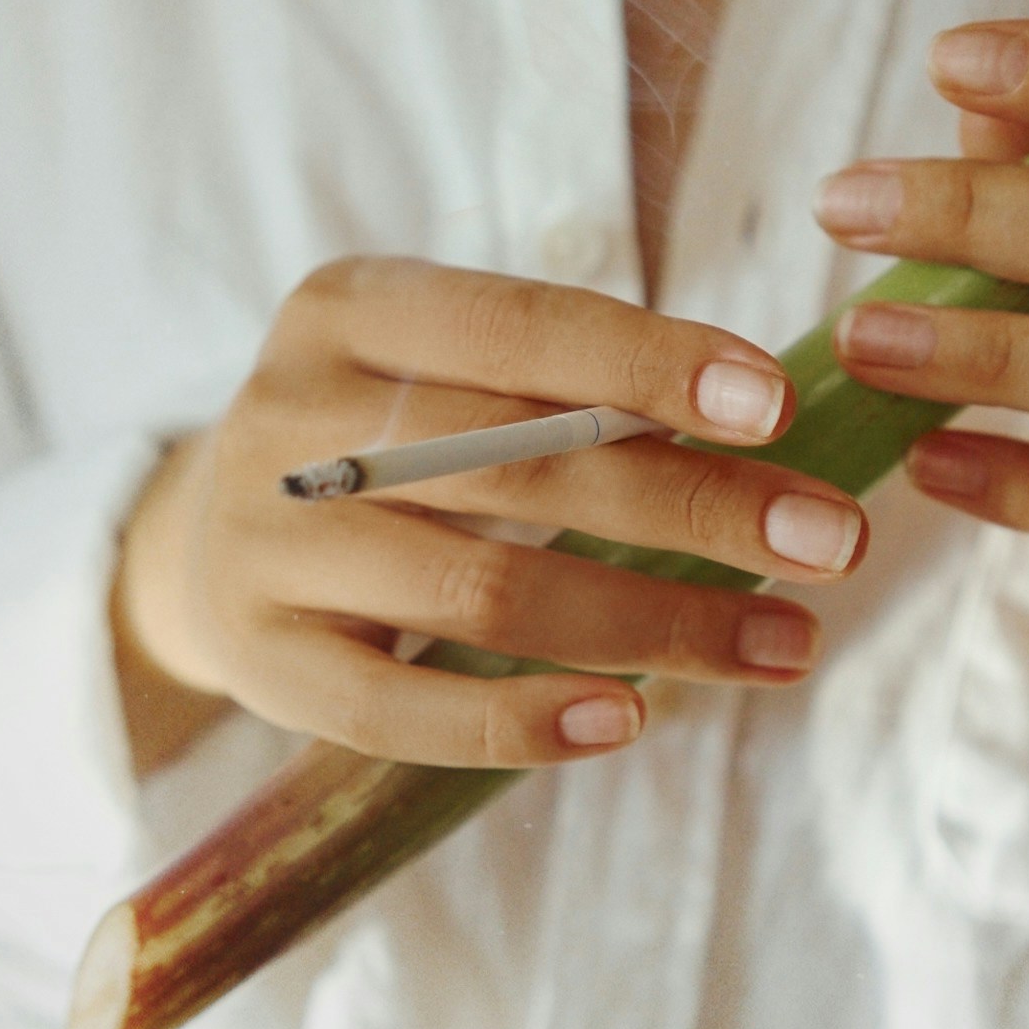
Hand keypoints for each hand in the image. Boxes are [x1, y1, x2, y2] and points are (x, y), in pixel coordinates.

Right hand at [112, 257, 865, 775]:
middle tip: (833, 539)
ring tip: (786, 643)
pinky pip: (401, 710)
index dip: (651, 362)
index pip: (520, 326)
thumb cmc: (385, 439)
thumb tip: (771, 426)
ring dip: (655, 624)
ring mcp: (267, 544)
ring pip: (486, 590)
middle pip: (523, 464)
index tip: (777, 403)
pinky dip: (520, 719)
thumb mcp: (442, 369)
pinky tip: (628, 720)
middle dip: (697, 503)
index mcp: (348, 308)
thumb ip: (565, 383)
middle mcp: (293, 415)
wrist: (196, 540)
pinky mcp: (261, 662)